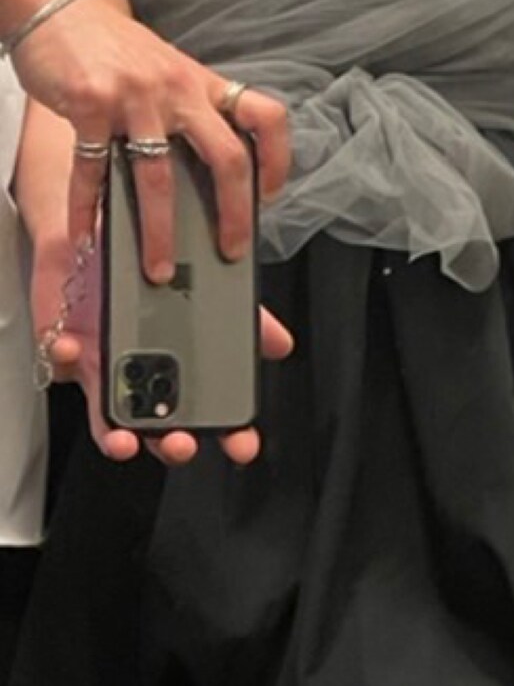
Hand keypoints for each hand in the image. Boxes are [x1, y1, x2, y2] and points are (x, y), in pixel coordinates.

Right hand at [12, 0, 289, 280]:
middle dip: (233, 214)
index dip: (278, 160)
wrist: (52, 7)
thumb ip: (189, 112)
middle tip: (229, 251)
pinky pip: (94, 170)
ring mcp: (136, 98)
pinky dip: (89, 210)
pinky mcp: (91, 104)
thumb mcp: (166, 71)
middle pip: (227, 159)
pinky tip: (88, 234)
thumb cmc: (112, 48)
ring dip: (159, 232)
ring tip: (157, 269)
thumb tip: (206, 174)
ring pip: (159, 178)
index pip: (265, 117)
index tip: (270, 196)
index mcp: (202, 84)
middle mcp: (178, 90)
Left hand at [32, 235, 292, 465]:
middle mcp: (143, 382)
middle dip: (171, 446)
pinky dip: (68, 360)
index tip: (241, 444)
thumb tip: (280, 342)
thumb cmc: (152, 273)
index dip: (228, 437)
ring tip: (124, 437)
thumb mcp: (209, 290)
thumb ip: (243, 318)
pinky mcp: (69, 352)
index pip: (210, 418)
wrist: (101, 239)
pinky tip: (78, 348)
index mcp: (180, 374)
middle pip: (159, 434)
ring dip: (115, 436)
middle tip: (181, 441)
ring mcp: (104, 374)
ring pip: (107, 422)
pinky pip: (62, 367)